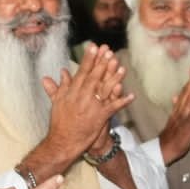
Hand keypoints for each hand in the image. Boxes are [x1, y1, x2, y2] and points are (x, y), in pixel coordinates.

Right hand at [42, 44, 132, 161]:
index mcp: (71, 92)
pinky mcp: (99, 117)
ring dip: (114, 78)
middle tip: (109, 50)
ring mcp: (91, 107)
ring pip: (104, 89)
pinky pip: (113, 108)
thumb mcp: (57, 102)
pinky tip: (132, 96)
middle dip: (102, 63)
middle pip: (94, 77)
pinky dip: (122, 102)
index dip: (88, 59)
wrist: (63, 142)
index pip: (81, 72)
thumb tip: (61, 71)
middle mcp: (81, 97)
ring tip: (122, 67)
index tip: (94, 46)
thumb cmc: (60, 122)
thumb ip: (60, 86)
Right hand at [157, 74, 189, 164]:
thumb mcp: (173, 119)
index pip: (185, 93)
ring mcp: (182, 119)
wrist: (164, 150)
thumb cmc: (171, 136)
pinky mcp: (185, 128)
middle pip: (186, 94)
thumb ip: (176, 108)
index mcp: (178, 110)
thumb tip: (175, 96)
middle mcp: (179, 112)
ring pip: (188, 103)